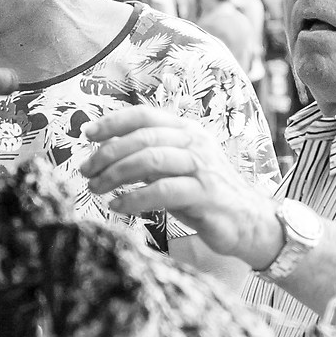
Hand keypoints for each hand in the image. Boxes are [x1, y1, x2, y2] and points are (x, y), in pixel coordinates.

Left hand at [81, 106, 280, 267]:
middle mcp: (195, 143)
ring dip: (116, 174)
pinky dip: (134, 198)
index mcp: (187, 130)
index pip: (145, 114)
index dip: (113, 122)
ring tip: (96, 188)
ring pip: (151, 160)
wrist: (249, 222)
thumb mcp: (175, 170)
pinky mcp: (205, 194)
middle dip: (107, 153)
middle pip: (143, 137)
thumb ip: (148, 159)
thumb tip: (106, 154)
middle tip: (86, 171)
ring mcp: (202, 167)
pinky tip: (118, 206)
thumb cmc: (206, 195)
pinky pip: (163, 191)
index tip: (87, 134)